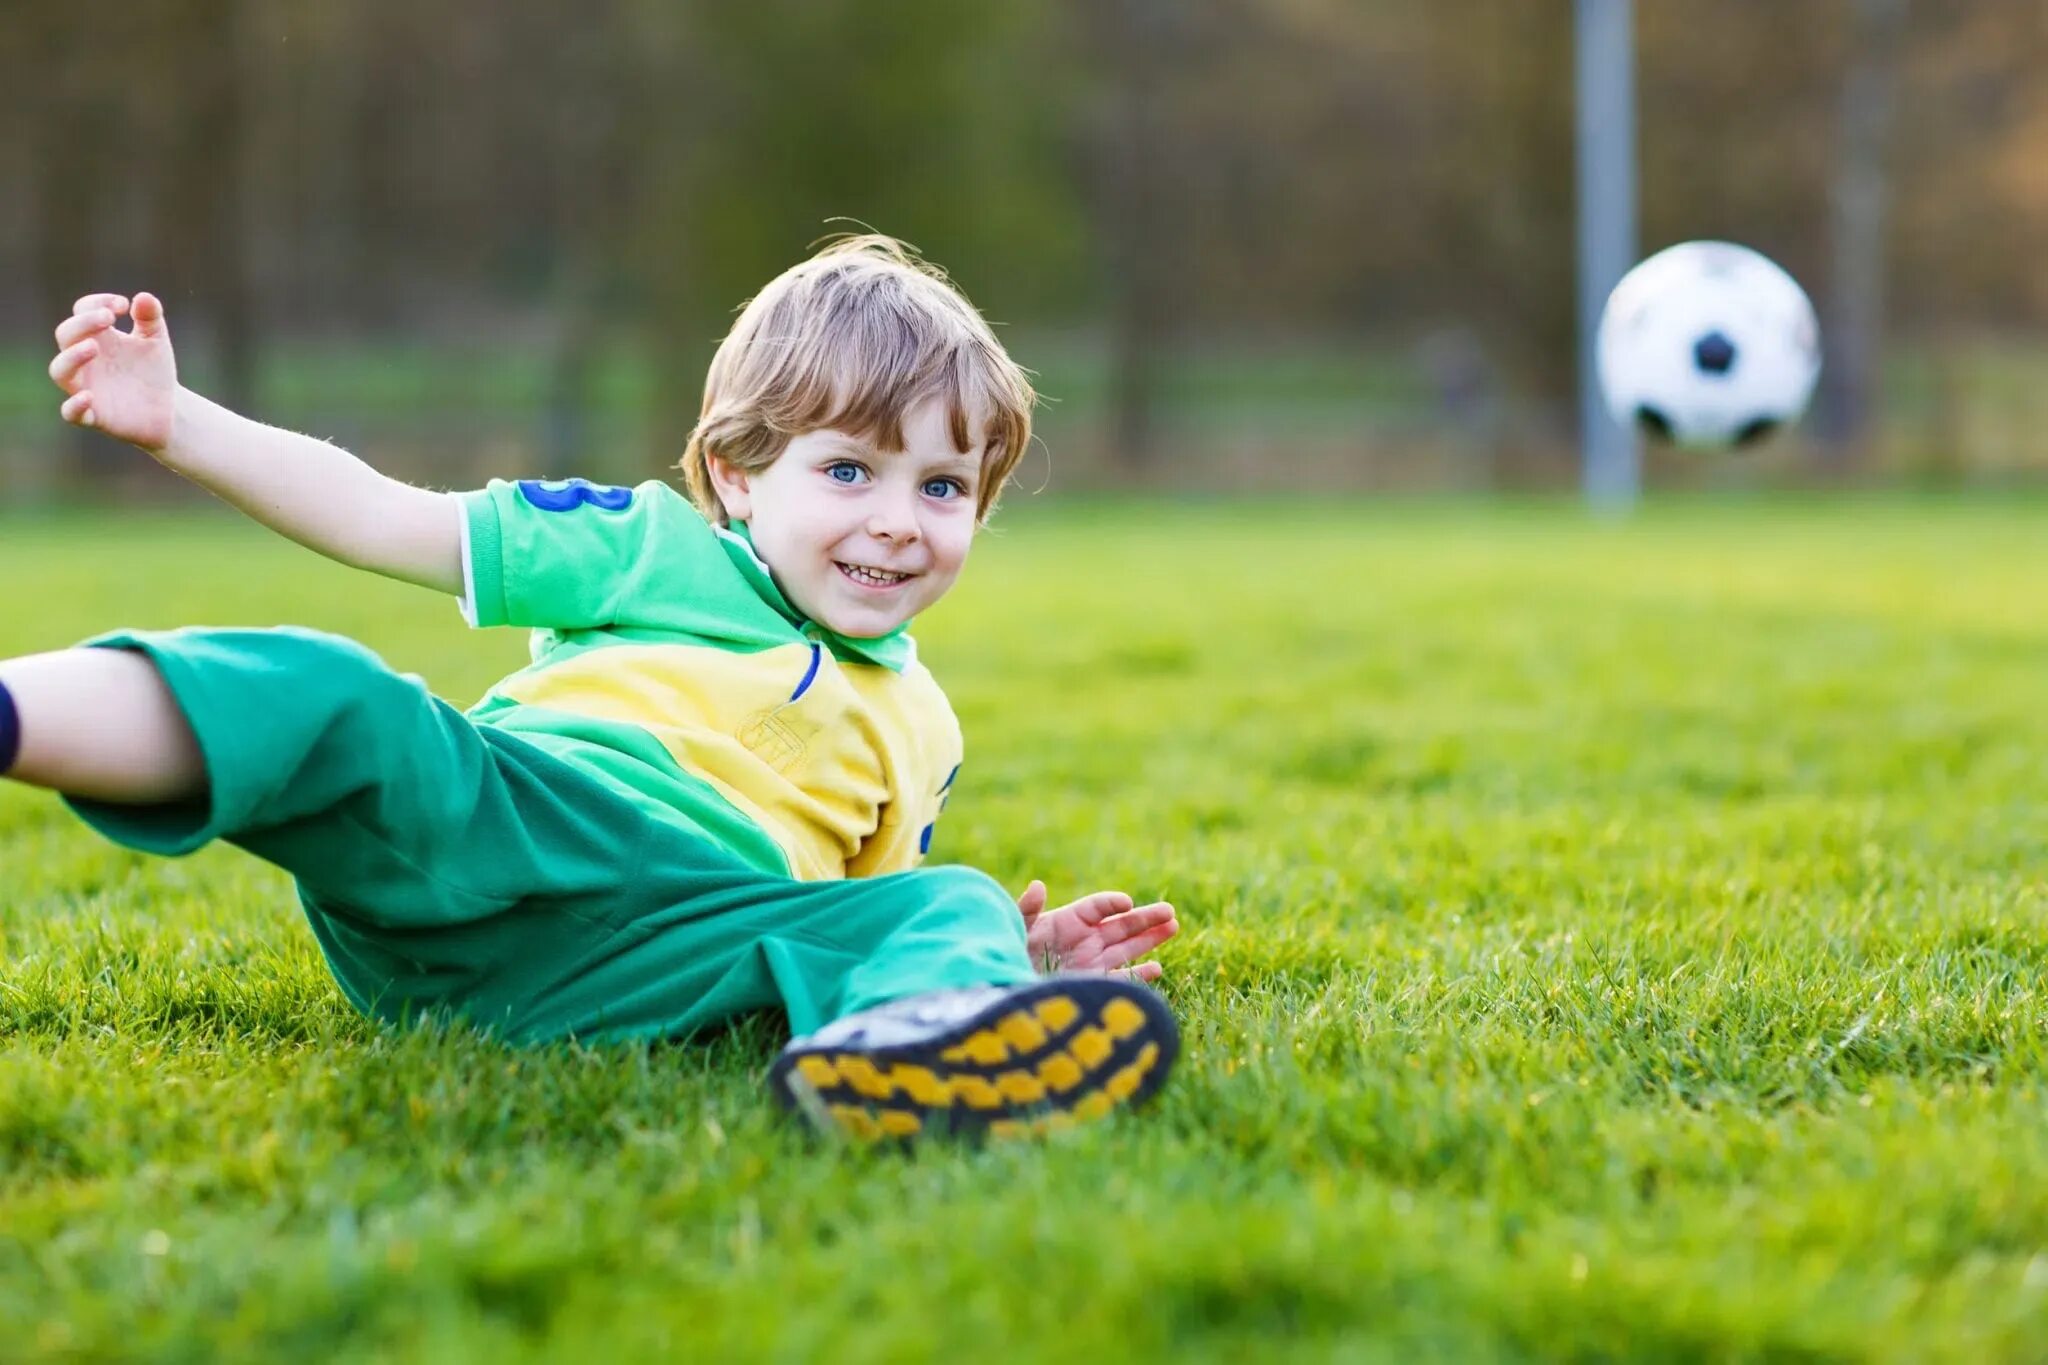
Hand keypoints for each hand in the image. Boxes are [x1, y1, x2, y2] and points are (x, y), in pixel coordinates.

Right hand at [48, 293, 178, 453]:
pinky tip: (89, 396)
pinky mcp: (94, 416)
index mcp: (98, 337)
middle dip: (82, 324)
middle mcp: (85, 361)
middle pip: (65, 335)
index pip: (82, 311)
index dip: (97, 303)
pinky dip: (74, 406)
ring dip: (72, 357)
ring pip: (60, 370)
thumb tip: (144, 297)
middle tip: (108, 319)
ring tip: (93, 347)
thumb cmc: (154, 371)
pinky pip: (72, 413)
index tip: (123, 305)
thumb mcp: (156, 341)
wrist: (168, 410)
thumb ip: (150, 318)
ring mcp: (85, 387)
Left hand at [1016, 880, 1178, 981]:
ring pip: (1127, 948)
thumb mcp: (1014, 927)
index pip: (1097, 907)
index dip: (1112, 903)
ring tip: (1174, 927)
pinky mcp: (1091, 985)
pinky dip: (1138, 975)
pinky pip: (1119, 979)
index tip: (1125, 904)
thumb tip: (1038, 886)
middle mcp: (1084, 940)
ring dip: (1149, 939)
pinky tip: (1157, 968)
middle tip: (1169, 911)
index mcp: (1067, 921)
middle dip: (1145, 918)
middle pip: (1120, 925)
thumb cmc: (1004, 951)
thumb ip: (1027, 909)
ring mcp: (1090, 963)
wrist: (1002, 986)